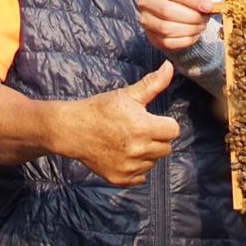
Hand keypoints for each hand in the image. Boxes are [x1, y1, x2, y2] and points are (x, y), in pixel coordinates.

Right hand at [58, 62, 179, 185]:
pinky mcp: (120, 178)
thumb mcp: (127, 95)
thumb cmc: (100, 109)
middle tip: (138, 130)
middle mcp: (138, 150)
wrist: (71, 129)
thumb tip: (170, 66)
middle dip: (157, 138)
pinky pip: (141, 176)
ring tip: (128, 141)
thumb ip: (153, 84)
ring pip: (154, 161)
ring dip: (147, 153)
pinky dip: (136, 167)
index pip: (173, 130)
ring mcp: (129, 167)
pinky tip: (123, 154)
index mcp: (144, 128)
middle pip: (166, 147)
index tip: (150, 120)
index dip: (164, 123)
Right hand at [138, 0, 215, 51]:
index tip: (208, 7)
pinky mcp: (151, 37)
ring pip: (167, 28)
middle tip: (205, 18)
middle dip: (192, 17)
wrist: (178, 9)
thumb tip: (207, 5)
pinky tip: (193, 34)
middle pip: (167, 11)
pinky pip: (168, 42)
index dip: (192, 0)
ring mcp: (146, 20)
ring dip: (189, 29)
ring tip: (200, 25)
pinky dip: (186, 40)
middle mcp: (146, 1)